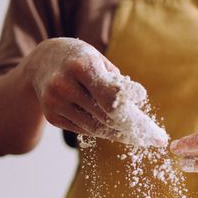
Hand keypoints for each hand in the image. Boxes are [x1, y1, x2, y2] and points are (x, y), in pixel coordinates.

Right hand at [25, 38, 166, 146]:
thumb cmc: (80, 59)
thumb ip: (116, 82)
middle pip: (106, 115)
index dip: (131, 106)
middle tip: (156, 137)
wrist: (41, 62)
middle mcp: (64, 85)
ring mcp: (55, 103)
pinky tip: (118, 132)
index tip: (148, 110)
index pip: (110, 94)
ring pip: (96, 127)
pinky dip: (103, 131)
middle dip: (134, 128)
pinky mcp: (52, 117)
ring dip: (121, 134)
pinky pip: (84, 130)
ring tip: (142, 138)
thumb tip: (134, 104)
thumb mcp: (98, 59)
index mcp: (80, 66)